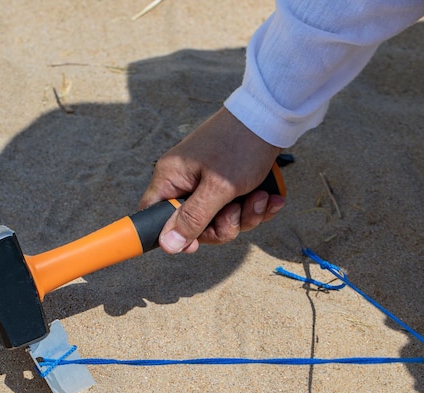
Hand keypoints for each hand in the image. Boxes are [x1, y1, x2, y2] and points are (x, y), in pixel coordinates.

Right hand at [139, 107, 285, 253]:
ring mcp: (205, 181)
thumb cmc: (241, 146)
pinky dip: (254, 206)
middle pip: (194, 224)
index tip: (197, 243)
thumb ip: (192, 219)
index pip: (153, 215)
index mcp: (171, 178)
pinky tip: (270, 197)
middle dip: (223, 225)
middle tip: (238, 210)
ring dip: (245, 215)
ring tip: (261, 197)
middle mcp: (184, 180)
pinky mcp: (226, 181)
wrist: (271, 116)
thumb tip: (167, 245)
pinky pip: (234, 207)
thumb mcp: (218, 189)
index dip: (172, 235)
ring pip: (219, 218)